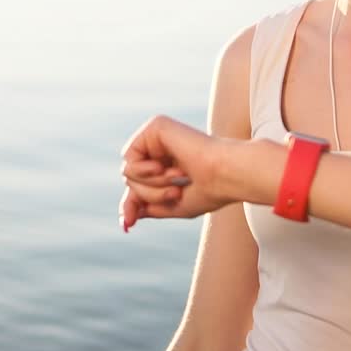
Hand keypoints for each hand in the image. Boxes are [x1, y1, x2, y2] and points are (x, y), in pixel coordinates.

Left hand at [118, 114, 231, 231]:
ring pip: (128, 172)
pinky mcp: (156, 126)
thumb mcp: (175, 206)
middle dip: (149, 195)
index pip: (140, 185)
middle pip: (131, 181)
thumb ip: (149, 207)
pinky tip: (162, 168)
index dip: (132, 204)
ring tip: (176, 180)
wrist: (224, 175)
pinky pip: (129, 157)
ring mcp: (158, 136)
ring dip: (150, 185)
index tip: (128, 225)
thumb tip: (126, 217)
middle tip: (176, 192)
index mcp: (170, 164)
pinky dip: (142, 171)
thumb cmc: (210, 191)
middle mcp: (163, 148)